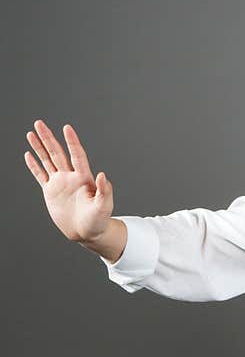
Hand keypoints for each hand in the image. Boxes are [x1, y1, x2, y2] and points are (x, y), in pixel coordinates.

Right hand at [24, 120, 114, 242]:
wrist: (88, 232)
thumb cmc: (99, 220)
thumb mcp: (104, 206)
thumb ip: (105, 191)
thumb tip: (104, 175)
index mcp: (84, 178)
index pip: (77, 155)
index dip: (72, 142)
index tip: (67, 128)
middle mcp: (71, 177)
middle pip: (57, 153)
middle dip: (48, 138)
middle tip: (39, 123)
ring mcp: (60, 183)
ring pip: (47, 161)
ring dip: (39, 147)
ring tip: (31, 133)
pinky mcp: (51, 192)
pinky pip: (40, 175)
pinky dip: (34, 166)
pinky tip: (28, 154)